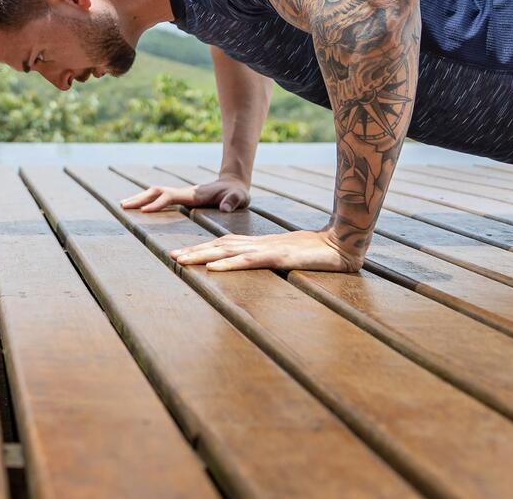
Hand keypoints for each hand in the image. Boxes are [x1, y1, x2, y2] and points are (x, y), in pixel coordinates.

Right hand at [120, 179, 249, 213]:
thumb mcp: (239, 197)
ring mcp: (181, 194)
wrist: (233, 185)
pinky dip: (147, 200)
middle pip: (157, 192)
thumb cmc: (236, 194)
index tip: (144, 211)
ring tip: (123, 205)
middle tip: (123, 206)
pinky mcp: (181, 197)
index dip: (158, 203)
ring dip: (139, 198)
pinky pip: (160, 198)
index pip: (171, 197)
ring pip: (155, 193)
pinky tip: (138, 207)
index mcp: (193, 194)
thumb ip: (232, 201)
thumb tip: (225, 208)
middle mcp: (184, 192)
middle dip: (140, 198)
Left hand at [168, 228, 360, 272]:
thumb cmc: (317, 253)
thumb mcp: (288, 258)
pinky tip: (212, 268)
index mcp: (260, 245)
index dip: (202, 249)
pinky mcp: (278, 257)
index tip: (182, 255)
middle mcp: (258, 244)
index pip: (224, 245)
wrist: (342, 244)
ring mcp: (267, 249)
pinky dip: (228, 263)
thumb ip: (271, 260)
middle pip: (219, 245)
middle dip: (194, 251)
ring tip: (181, 261)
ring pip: (227, 251)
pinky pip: (248, 261)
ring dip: (202, 256)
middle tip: (171, 257)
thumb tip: (256, 266)